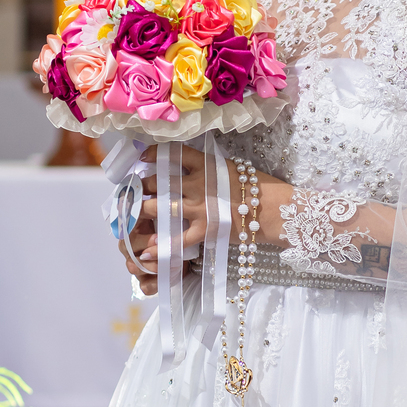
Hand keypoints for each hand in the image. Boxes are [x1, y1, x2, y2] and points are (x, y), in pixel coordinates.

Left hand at [116, 146, 291, 292]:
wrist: (274, 209)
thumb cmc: (258, 187)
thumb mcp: (232, 168)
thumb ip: (209, 168)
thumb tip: (192, 168)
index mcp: (205, 164)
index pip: (172, 153)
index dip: (152, 155)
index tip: (142, 159)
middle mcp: (197, 184)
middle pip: (159, 182)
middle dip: (142, 188)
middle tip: (133, 193)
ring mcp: (199, 207)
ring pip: (160, 208)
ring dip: (142, 213)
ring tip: (132, 218)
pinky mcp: (204, 229)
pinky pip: (176, 240)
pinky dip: (159, 247)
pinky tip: (146, 253)